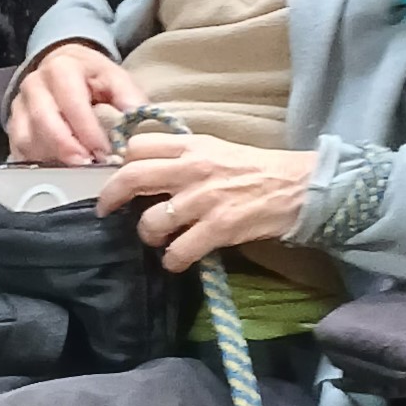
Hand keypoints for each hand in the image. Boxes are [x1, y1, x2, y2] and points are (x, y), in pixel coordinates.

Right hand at [6, 40, 141, 164]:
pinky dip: (38, 164)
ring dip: (51, 159)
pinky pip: (19, 150)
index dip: (88, 131)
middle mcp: (34, 84)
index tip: (105, 153)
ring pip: (27, 138)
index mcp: (61, 69)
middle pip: (44, 121)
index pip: (71, 102)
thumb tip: (139, 119)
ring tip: (76, 173)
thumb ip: (129, 97)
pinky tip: (59, 173)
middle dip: (67, 148)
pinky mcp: (13, 125)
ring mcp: (20, 106)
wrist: (62, 65)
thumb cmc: (92, 76)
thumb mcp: (115, 77)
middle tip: (88, 167)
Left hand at [98, 129, 319, 272]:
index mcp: (192, 145)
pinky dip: (172, 261)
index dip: (122, 161)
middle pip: (132, 177)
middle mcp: (192, 168)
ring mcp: (204, 199)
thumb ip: (185, 155)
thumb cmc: (258, 168)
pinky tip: (177, 261)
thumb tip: (151, 168)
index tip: (120, 175)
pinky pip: (179, 251)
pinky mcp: (218, 227)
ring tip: (158, 239)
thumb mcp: (217, 148)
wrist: (299, 187)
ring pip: (151, 222)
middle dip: (111, 196)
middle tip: (107, 210)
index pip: (138, 145)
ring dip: (148, 235)